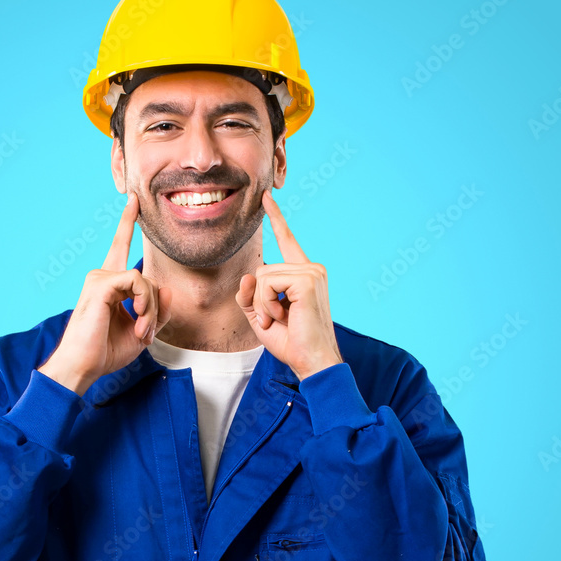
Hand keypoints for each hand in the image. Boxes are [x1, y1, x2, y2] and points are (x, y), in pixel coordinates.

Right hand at [38, 192, 172, 395]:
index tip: (132, 200)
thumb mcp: (141, 332)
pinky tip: (137, 320)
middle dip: (153, 307)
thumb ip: (157, 311)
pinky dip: (145, 303)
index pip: (120, 248)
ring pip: (144, 281)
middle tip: (146, 332)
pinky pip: (137, 282)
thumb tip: (168, 289)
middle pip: (145, 276)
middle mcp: (101, 276)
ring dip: (151, 309)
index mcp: (108, 285)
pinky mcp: (101, 284)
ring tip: (142, 331)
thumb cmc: (105, 352)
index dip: (126, 223)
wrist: (82, 367)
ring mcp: (99, 278)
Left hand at [235, 189, 342, 381]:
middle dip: (260, 299)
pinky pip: (268, 282)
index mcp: (304, 274)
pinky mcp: (307, 279)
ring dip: (263, 303)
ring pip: (263, 275)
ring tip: (279, 320)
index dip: (276, 219)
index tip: (267, 198)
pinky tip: (282, 316)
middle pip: (263, 269)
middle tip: (275, 320)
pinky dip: (267, 303)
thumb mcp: (261, 316)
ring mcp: (312, 271)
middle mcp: (311, 268)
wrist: (312, 361)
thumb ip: (249, 295)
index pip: (287, 241)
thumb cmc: (292, 342)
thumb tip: (248, 276)